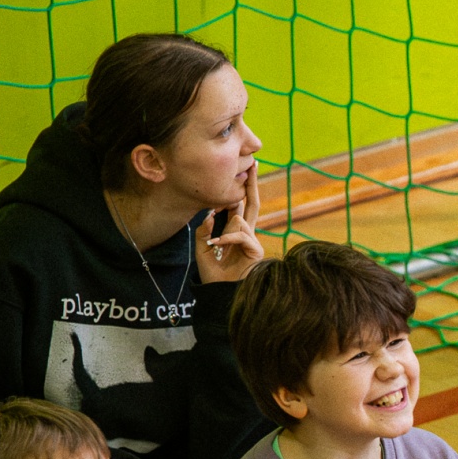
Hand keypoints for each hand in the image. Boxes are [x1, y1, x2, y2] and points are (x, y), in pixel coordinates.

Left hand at [196, 164, 263, 282]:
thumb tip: (210, 214)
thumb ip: (204, 231)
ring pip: (238, 219)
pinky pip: (240, 233)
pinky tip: (218, 247)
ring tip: (216, 247)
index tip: (242, 171)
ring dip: (224, 232)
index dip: (239, 190)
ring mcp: (252, 241)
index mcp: (235, 232)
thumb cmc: (214, 276)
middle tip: (254, 164)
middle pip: (251, 203)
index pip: (239, 206)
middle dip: (252, 183)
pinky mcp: (255, 249)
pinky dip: (227, 239)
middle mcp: (245, 234)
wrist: (222, 295)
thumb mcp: (201, 250)